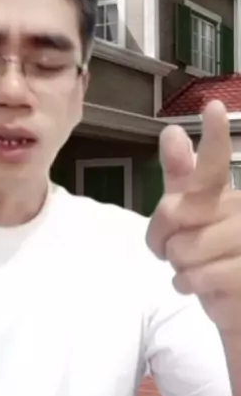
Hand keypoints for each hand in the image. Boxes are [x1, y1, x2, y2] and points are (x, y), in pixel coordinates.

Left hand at [147, 99, 240, 333]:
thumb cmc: (216, 262)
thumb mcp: (194, 220)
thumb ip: (184, 179)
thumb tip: (172, 132)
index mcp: (230, 196)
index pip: (216, 166)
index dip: (213, 139)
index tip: (212, 106)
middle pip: (175, 212)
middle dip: (164, 239)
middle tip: (178, 253)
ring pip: (184, 249)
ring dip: (181, 269)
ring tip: (201, 273)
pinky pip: (200, 276)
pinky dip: (192, 286)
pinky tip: (208, 288)